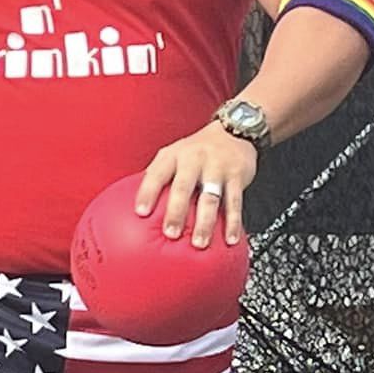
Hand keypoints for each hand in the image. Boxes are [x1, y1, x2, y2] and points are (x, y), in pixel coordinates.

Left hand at [136, 121, 259, 247]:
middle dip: (176, 211)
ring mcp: (216, 168)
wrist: (234, 129)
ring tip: (199, 243)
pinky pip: (235, 202)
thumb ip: (158, 177)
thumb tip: (136, 207)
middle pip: (183, 187)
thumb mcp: (174, 154)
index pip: (156, 173)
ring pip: (210, 198)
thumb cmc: (196, 150)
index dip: (148, 192)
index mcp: (173, 156)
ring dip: (205, 222)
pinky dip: (233, 222)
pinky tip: (230, 239)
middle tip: (170, 233)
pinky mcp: (237, 176)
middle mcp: (194, 159)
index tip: (141, 212)